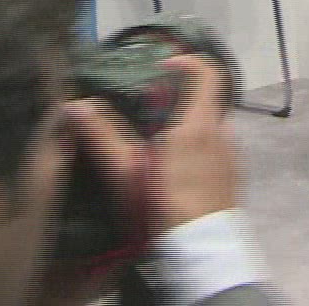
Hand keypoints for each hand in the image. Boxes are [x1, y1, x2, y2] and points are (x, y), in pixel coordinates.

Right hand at [61, 56, 237, 237]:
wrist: (200, 246)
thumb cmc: (163, 203)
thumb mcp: (126, 169)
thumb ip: (102, 135)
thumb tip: (75, 106)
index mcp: (200, 124)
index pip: (208, 74)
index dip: (187, 62)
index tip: (162, 66)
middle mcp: (223, 133)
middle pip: (205, 100)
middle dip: (176, 100)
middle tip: (145, 112)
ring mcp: (231, 155)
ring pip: (209, 126)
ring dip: (185, 125)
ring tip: (153, 143)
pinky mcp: (232, 174)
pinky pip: (214, 147)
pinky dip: (195, 145)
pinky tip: (171, 169)